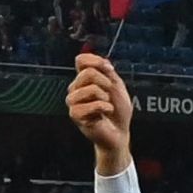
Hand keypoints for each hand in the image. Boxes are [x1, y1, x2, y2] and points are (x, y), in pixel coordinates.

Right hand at [65, 50, 135, 173]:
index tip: (109, 70)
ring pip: (89, 89)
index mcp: (84, 79)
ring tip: (107, 106)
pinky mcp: (75, 115)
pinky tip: (104, 114)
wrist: (118, 132)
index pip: (81, 60)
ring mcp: (74, 101)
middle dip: (106, 83)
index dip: (95, 61)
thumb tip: (103, 62)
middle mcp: (76, 88)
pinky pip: (90, 105)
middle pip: (87, 73)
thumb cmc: (118, 111)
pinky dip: (103, 108)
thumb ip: (108, 72)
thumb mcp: (117, 86)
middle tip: (110, 96)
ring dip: (105, 97)